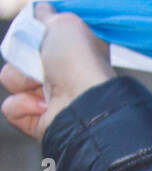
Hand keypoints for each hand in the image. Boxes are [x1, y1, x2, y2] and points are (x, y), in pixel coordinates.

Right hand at [1, 2, 113, 141]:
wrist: (82, 104)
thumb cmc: (77, 61)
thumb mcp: (65, 23)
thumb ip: (48, 14)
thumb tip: (40, 8)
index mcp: (72, 53)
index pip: (38, 39)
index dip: (32, 36)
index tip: (35, 35)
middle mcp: (63, 76)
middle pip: (20, 58)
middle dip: (22, 57)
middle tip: (38, 62)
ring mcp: (50, 99)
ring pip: (11, 81)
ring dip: (20, 81)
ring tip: (41, 87)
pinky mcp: (39, 122)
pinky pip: (11, 108)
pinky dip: (22, 106)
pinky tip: (42, 108)